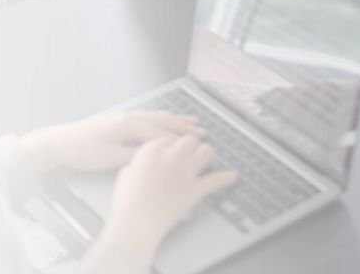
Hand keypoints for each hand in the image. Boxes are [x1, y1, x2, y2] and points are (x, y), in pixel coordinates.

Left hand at [20, 111, 201, 172]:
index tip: (197, 141)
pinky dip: (160, 117)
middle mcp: (128, 117)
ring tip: (192, 120)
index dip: (179, 137)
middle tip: (202, 130)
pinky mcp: (118, 120)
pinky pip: (146, 116)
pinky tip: (165, 118)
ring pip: (155, 116)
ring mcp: (123, 116)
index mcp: (127, 125)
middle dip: (182, 125)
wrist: (60, 142)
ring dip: (174, 119)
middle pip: (161, 120)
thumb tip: (154, 154)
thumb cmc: (83, 151)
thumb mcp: (110, 158)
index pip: (160, 132)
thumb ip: (134, 155)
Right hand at [99, 134, 238, 257]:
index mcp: (151, 150)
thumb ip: (136, 163)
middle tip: (191, 153)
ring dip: (207, 155)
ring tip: (206, 160)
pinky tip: (234, 176)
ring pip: (206, 151)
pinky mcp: (196, 189)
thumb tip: (142, 164)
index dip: (172, 144)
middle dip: (191, 145)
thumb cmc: (126, 202)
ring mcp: (186, 171)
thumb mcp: (124, 173)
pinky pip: (217, 179)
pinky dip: (227, 178)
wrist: (136, 223)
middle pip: (190, 139)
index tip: (174, 149)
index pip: (169, 137)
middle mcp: (171, 156)